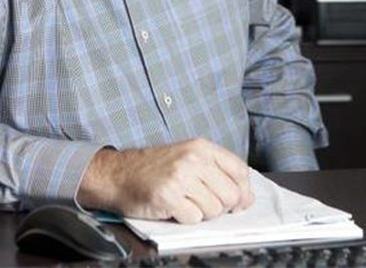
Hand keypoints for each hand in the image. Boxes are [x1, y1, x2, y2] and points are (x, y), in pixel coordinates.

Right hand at [77, 138, 253, 223]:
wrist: (118, 174)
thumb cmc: (153, 168)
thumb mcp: (187, 158)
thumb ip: (219, 173)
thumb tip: (247, 198)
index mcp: (201, 147)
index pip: (239, 171)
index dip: (242, 192)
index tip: (236, 201)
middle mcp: (193, 159)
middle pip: (230, 195)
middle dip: (220, 206)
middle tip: (201, 201)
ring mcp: (180, 177)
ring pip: (214, 209)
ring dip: (201, 212)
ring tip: (184, 201)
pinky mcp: (168, 197)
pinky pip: (194, 218)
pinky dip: (185, 218)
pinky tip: (173, 207)